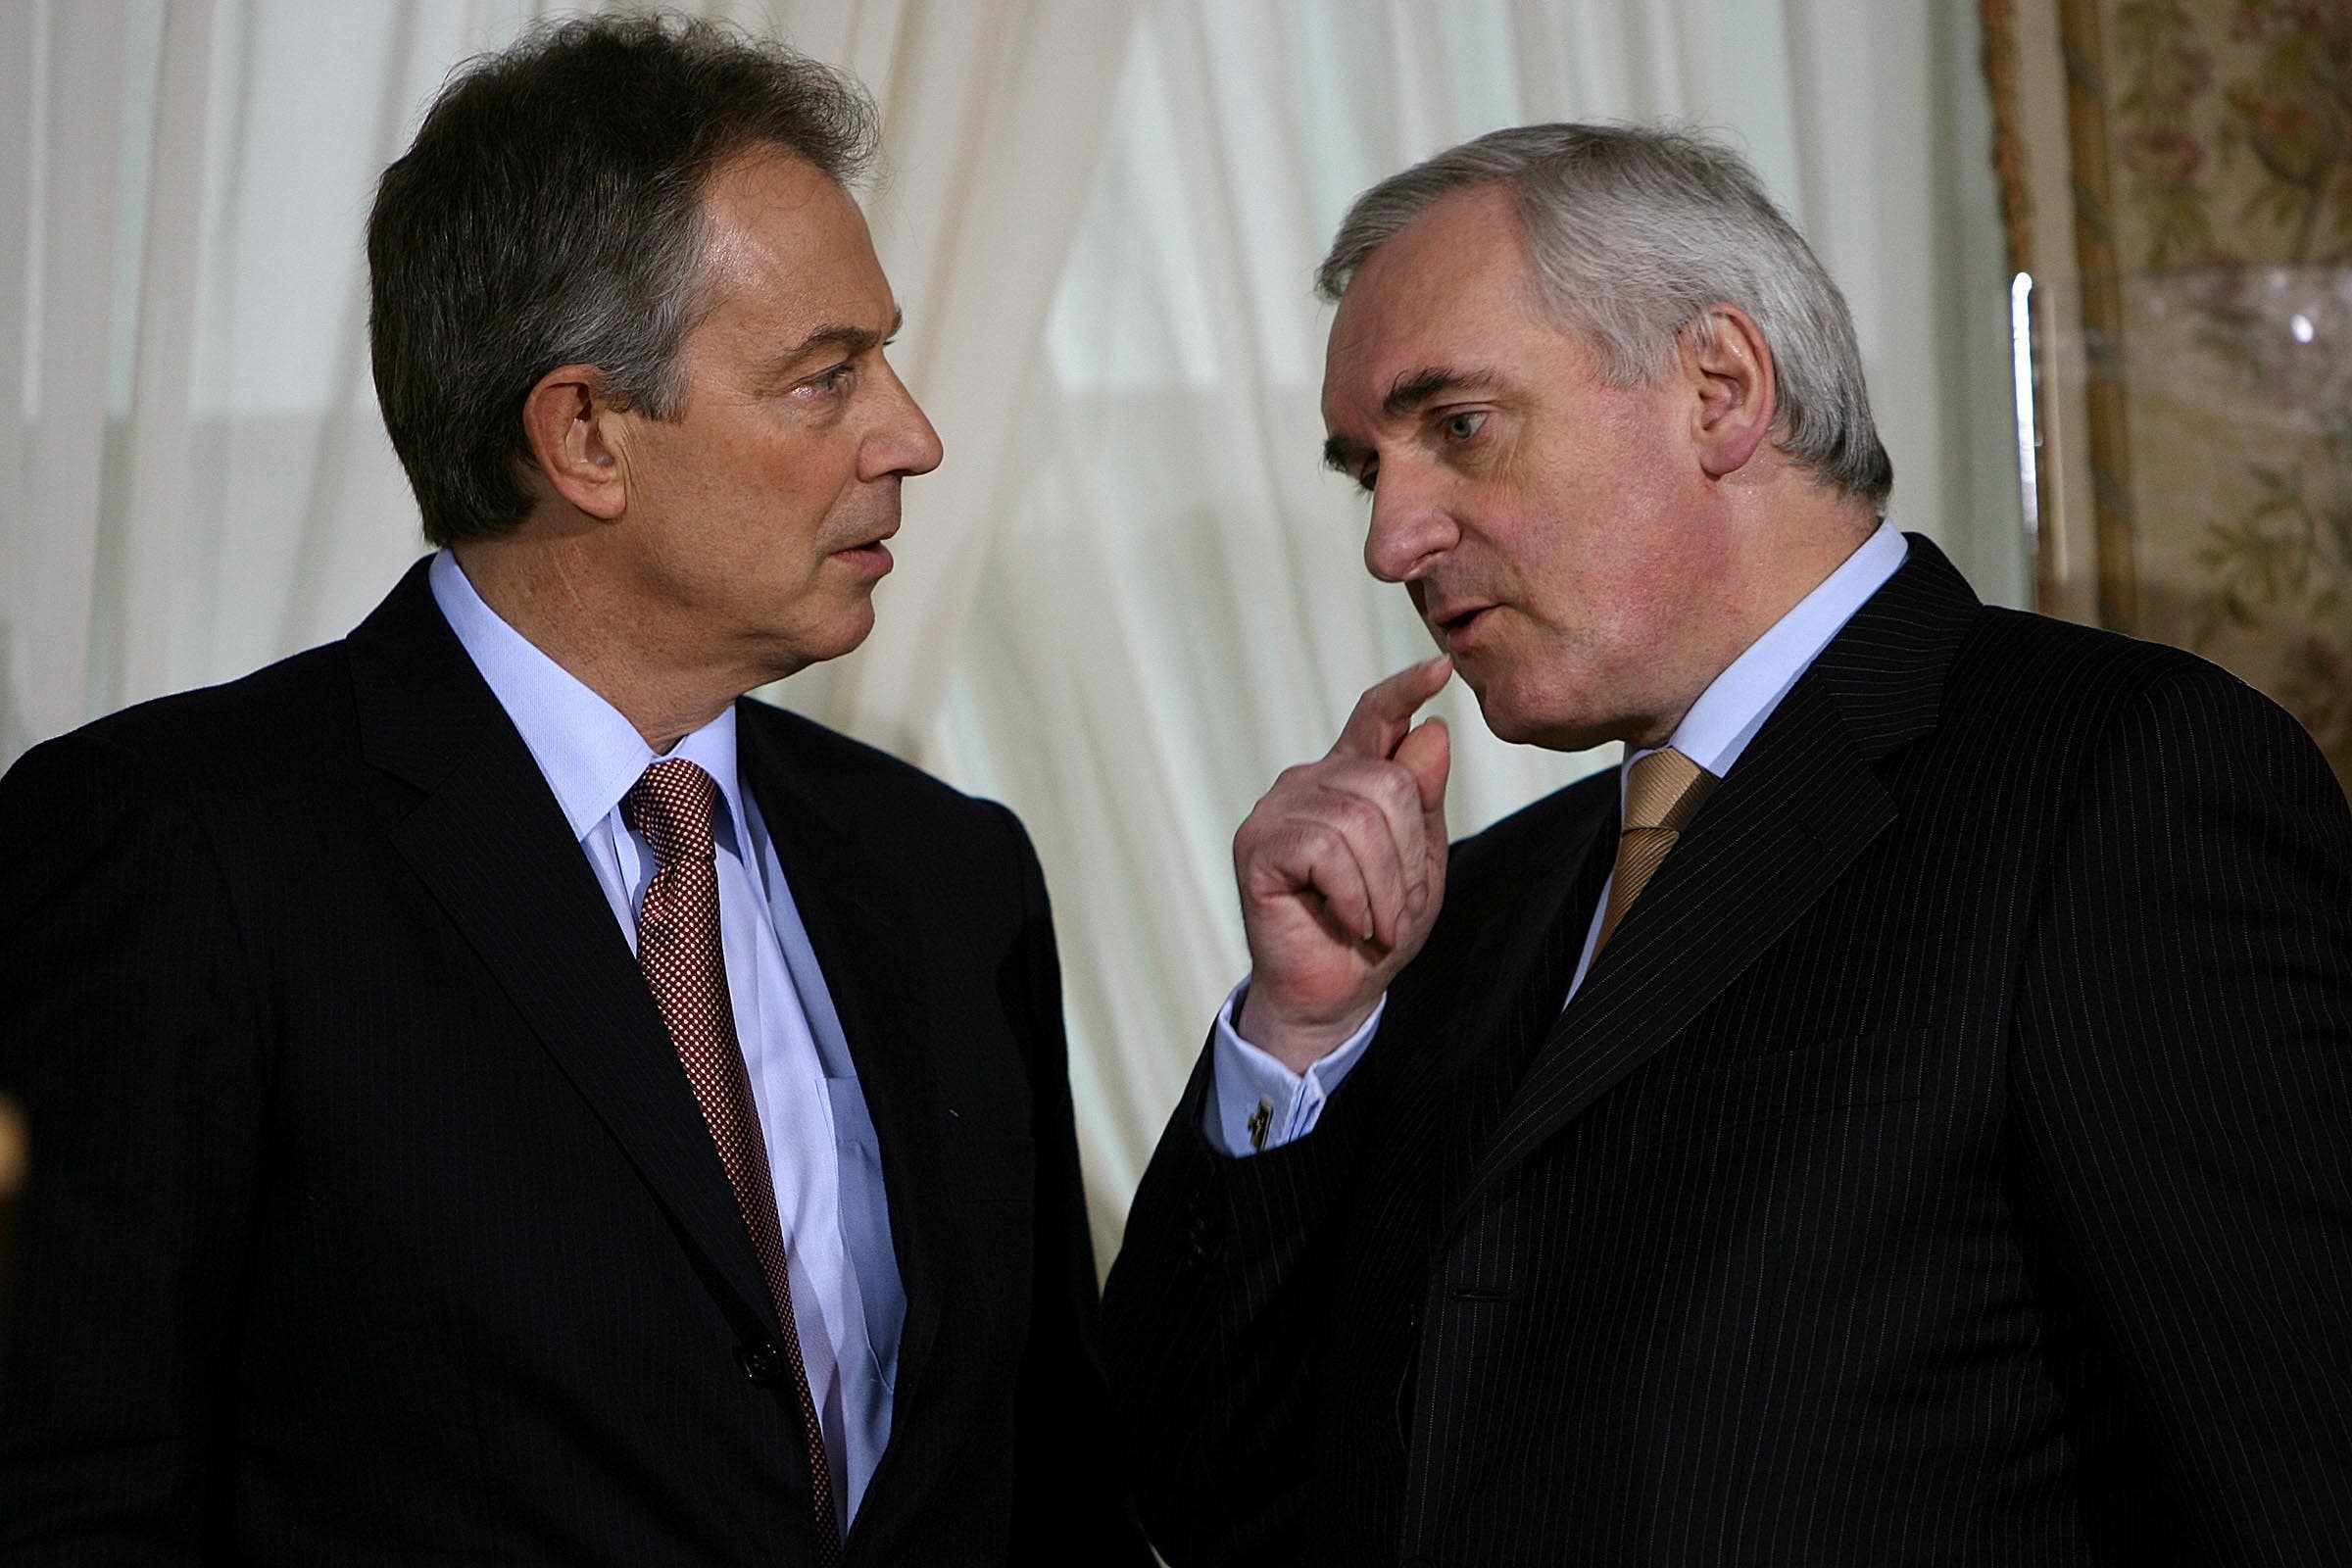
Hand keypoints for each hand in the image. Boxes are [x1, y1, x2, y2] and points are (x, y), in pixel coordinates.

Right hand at [1232, 655, 1452, 1071]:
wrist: (1331, 996)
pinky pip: (1328, 849)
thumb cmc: (1375, 931)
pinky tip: (1348, 919)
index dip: (1403, 690)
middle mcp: (1309, 782)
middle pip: (1389, 782)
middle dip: (1409, 857)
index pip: (1375, 717)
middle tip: (1398, 909)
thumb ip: (1423, 801)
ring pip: (1362, 818)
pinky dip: (1353, 895)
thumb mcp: (1420, 865)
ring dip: (1384, 887)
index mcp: (1350, 780)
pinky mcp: (1258, 844)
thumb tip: (1432, 729)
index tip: (1439, 668)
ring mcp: (1279, 809)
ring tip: (1376, 922)